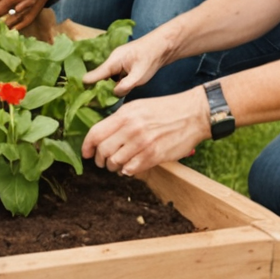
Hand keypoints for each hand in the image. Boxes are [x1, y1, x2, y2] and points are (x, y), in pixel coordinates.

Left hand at [81, 88, 210, 178]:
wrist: (193, 114)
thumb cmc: (165, 109)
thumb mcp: (137, 107)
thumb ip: (119, 120)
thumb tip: (103, 136)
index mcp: (124, 115)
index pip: (96, 133)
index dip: (87, 146)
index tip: (86, 154)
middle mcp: (130, 129)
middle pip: (103, 150)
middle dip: (100, 160)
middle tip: (103, 162)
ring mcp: (142, 143)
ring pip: (115, 162)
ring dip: (113, 167)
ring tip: (117, 165)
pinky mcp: (154, 155)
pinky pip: (131, 169)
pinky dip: (127, 171)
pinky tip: (129, 167)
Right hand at [84, 31, 176, 96]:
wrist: (163, 46)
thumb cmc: (151, 57)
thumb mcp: (140, 74)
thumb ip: (126, 85)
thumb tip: (114, 94)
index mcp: (113, 62)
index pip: (94, 76)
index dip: (88, 87)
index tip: (84, 100)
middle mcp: (112, 63)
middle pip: (99, 79)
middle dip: (99, 91)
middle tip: (97, 105)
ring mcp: (117, 65)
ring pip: (107, 80)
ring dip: (109, 89)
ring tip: (107, 102)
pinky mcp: (123, 68)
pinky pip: (114, 79)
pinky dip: (115, 86)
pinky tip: (120, 93)